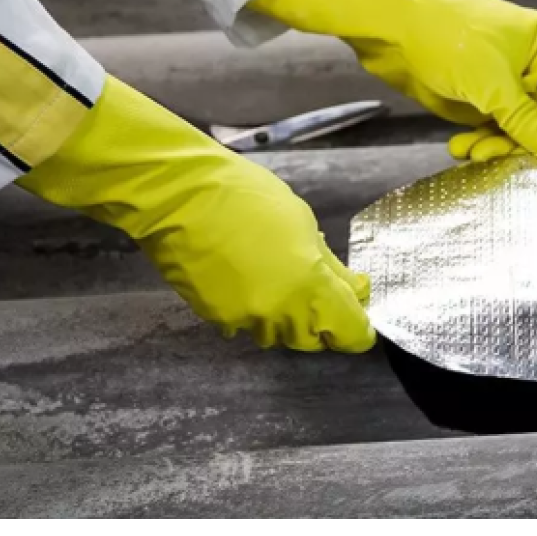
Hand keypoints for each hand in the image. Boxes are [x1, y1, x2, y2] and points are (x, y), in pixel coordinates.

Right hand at [19, 76, 375, 352]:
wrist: (179, 196)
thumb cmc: (247, 197)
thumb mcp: (303, 223)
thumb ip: (331, 267)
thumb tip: (356, 289)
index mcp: (309, 288)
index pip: (349, 334)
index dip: (357, 328)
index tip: (356, 311)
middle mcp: (279, 314)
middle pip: (313, 340)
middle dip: (321, 320)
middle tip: (317, 286)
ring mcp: (244, 319)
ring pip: (277, 335)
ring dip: (285, 316)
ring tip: (277, 277)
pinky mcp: (215, 317)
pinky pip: (245, 324)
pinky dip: (252, 309)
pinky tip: (246, 277)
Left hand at [249, 0, 536, 161]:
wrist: (394, 29)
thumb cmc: (447, 38)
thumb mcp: (492, 84)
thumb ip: (526, 121)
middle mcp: (529, 66)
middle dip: (524, 142)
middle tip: (498, 157)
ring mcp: (502, 84)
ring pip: (517, 129)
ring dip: (497, 146)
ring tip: (472, 153)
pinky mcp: (478, 98)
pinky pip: (490, 130)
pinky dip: (478, 142)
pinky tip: (459, 149)